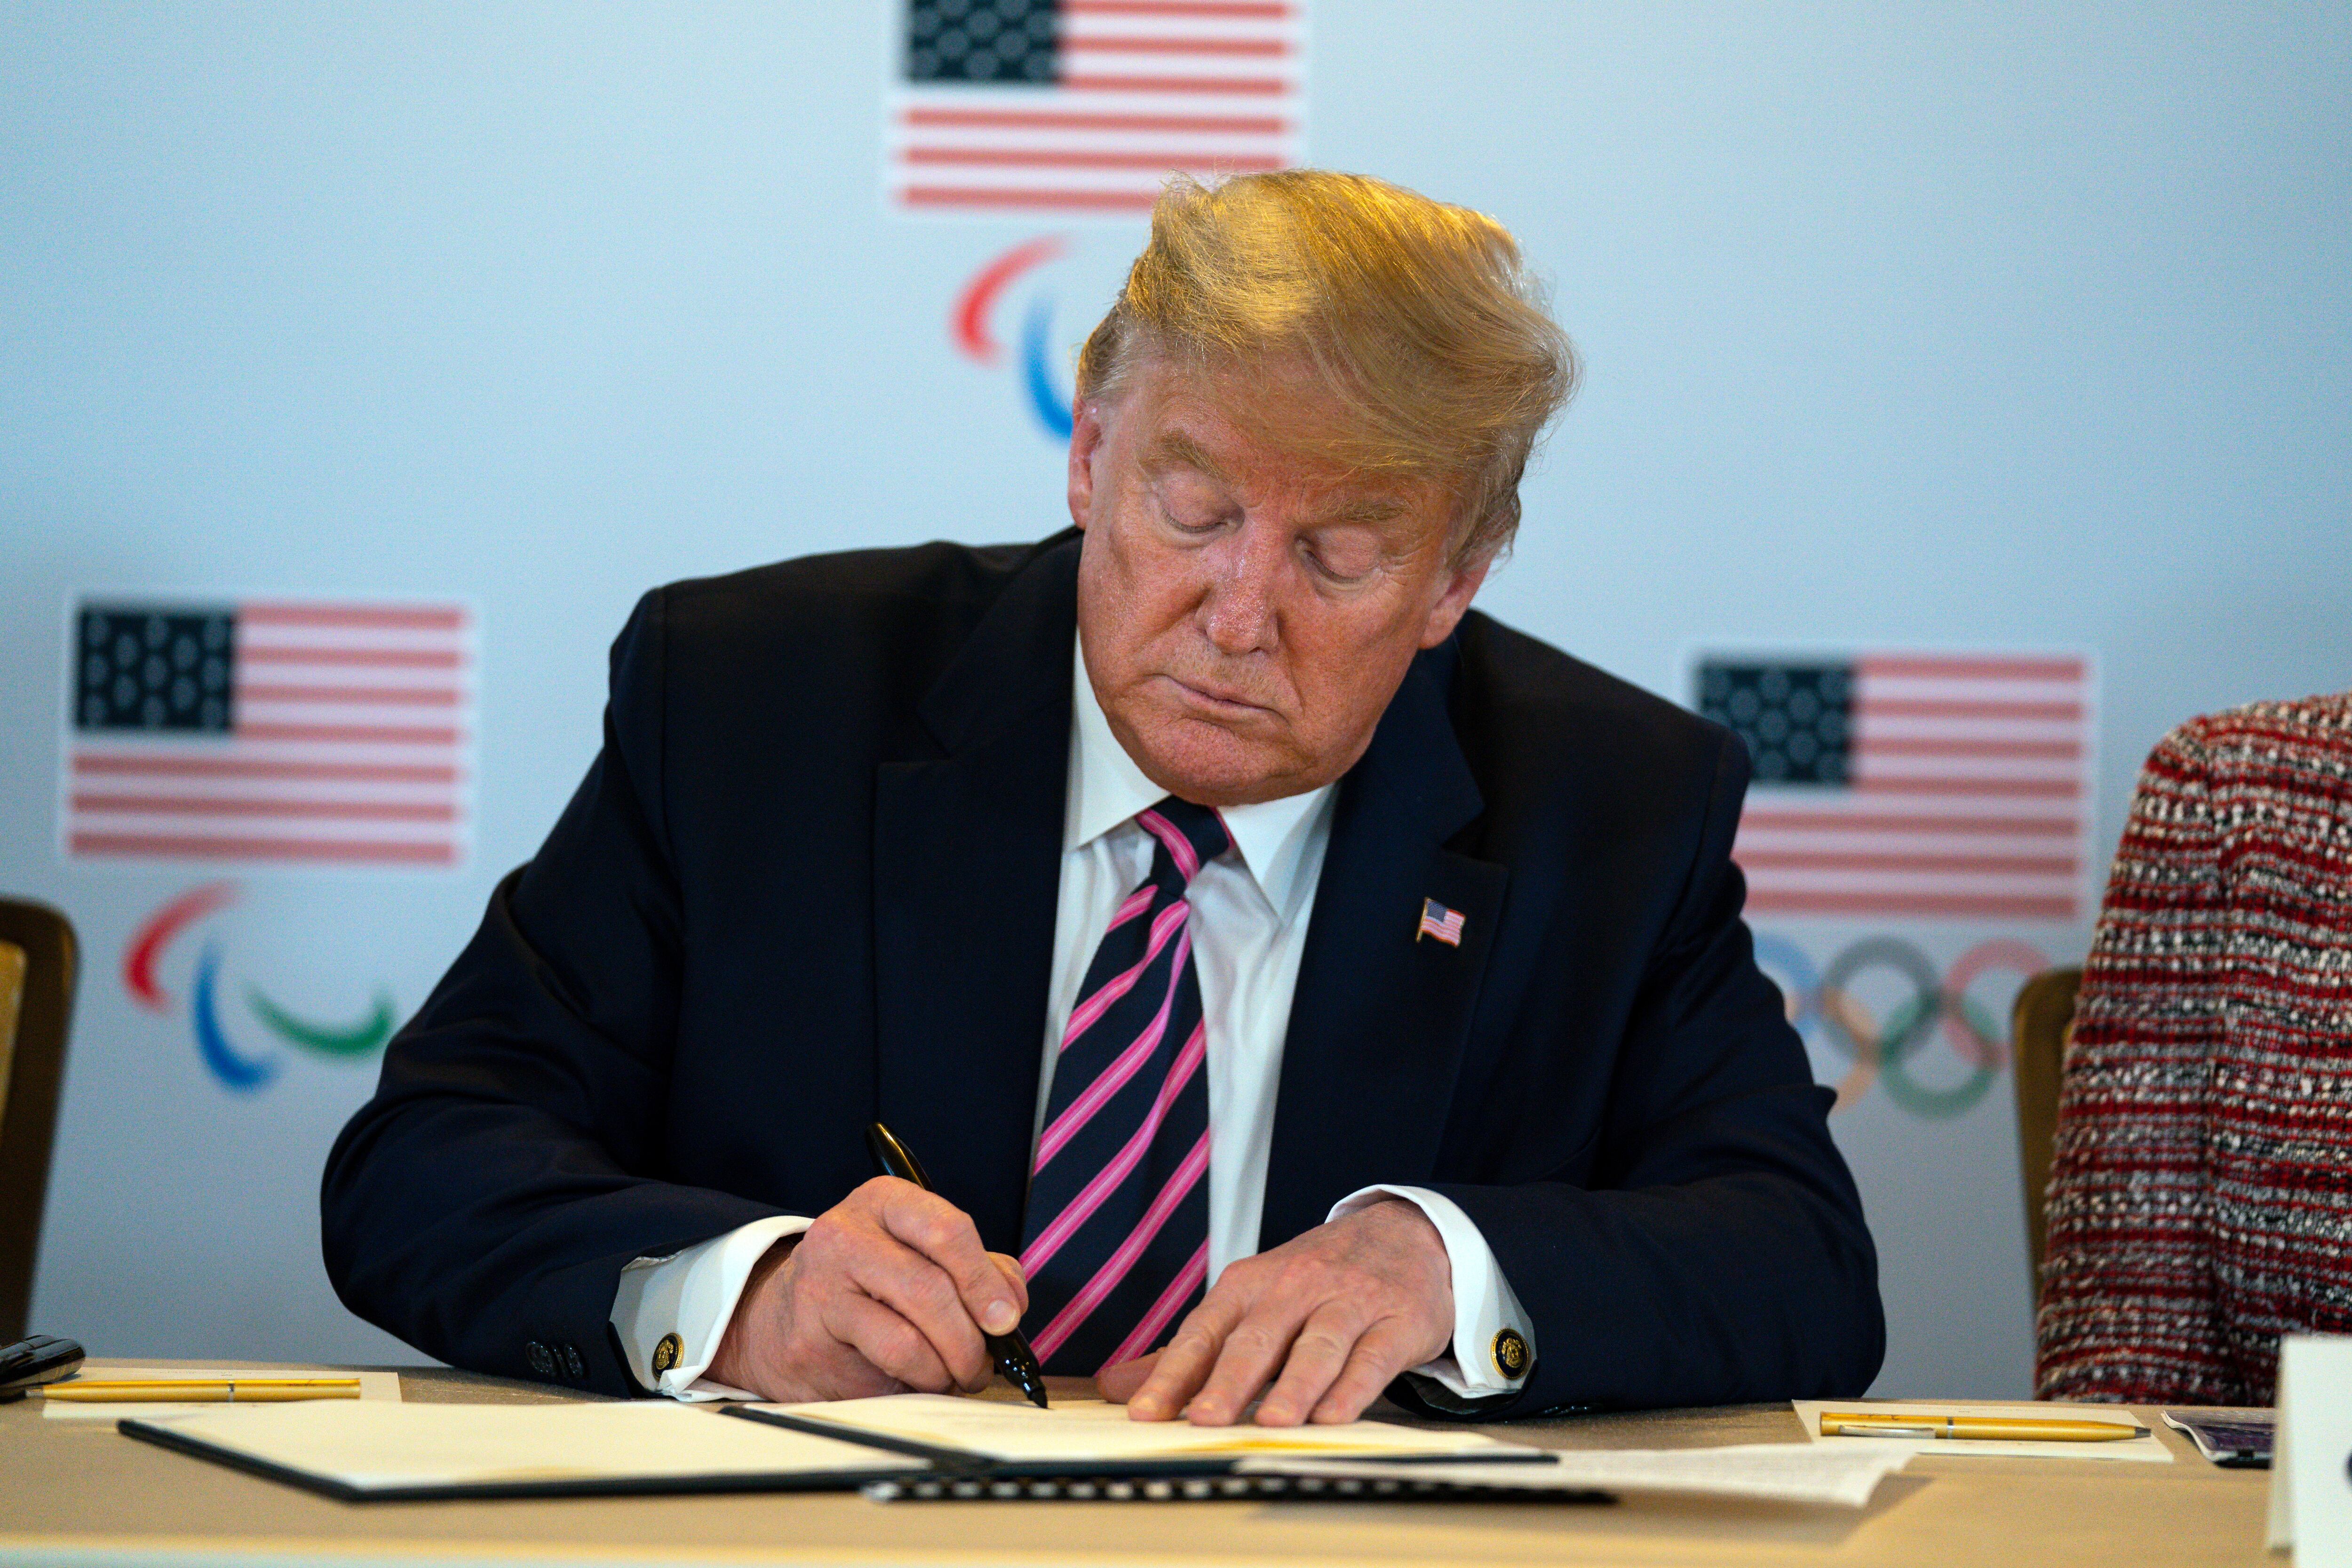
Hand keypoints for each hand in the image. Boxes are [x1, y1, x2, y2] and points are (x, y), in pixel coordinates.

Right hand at [704, 1177, 1028, 1402]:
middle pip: (929, 1291)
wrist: (787, 1314)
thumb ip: (978, 1269)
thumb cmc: (873, 1280)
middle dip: (969, 1340)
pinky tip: (910, 1382)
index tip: (1006, 1319)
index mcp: (884, 1201)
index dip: (984, 1281)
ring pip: (905, 1343)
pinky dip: (909, 1389)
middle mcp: (845, 1236)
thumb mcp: (923, 1251)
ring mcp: (820, 1289)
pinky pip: (878, 1379)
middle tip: (981, 1364)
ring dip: (943, 1372)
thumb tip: (1010, 1306)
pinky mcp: (809, 1344)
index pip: (946, 1230)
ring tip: (950, 1376)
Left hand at [1099, 1198, 1452, 1425]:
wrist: (1405, 1236)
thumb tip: (1114, 1386)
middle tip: (1205, 1420)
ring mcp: (1348, 1303)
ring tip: (1272, 1422)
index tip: (1145, 1414)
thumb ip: (1190, 1351)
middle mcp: (1296, 1288)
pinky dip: (1352, 1388)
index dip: (1173, 1374)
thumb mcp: (1252, 1301)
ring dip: (1293, 1386)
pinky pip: (1372, 1358)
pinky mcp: (1396, 1322)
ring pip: (1316, 1347)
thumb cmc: (1316, 1281)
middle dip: (1228, 1381)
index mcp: (1250, 1284)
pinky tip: (1334, 1416)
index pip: (1204, 1331)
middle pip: (1257, 1338)